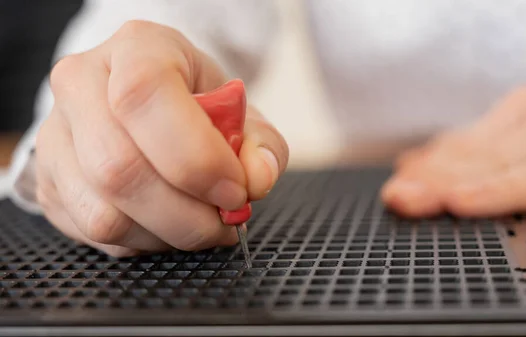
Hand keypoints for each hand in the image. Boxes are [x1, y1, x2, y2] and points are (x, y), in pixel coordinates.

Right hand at [35, 20, 287, 256]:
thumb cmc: (194, 102)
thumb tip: (257, 178)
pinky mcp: (48, 181)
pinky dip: (144, 243)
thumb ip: (261, 144)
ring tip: (200, 223)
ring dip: (167, 235)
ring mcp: (56, 136)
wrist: (144, 102)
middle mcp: (82, 84)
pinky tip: (166, 224)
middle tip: (225, 221)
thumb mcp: (239, 109)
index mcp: (136, 49)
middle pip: (119, 168)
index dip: (196, 157)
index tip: (235, 191)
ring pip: (104, 214)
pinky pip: (95, 234)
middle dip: (187, 215)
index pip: (146, 95)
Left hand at [381, 86, 525, 226]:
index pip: (473, 146)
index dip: (433, 171)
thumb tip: (411, 165)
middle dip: (450, 181)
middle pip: (500, 155)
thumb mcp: (522, 134)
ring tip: (460, 203)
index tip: (397, 192)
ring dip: (502, 187)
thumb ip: (473, 149)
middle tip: (408, 200)